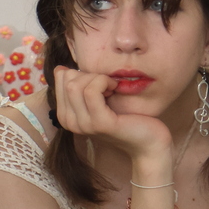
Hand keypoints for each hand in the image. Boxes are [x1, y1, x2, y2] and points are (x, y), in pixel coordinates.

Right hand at [50, 66, 172, 171]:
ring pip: (76, 85)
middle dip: (90, 74)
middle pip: (68, 80)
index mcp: (66, 116)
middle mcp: (69, 123)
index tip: (99, 83)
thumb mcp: (95, 100)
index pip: (61, 78)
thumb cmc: (125, 117)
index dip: (83, 73)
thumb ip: (79, 86)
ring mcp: (84, 125)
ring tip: (112, 88)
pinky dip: (105, 82)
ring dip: (99, 78)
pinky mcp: (100, 123)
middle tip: (107, 85)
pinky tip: (115, 88)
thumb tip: (60, 69)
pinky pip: (92, 91)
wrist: (147, 140)